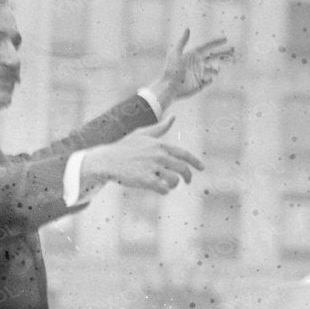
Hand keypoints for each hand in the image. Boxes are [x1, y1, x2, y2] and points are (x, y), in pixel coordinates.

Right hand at [82, 119, 202, 193]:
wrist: (107, 160)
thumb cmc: (125, 147)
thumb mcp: (142, 134)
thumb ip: (160, 127)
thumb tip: (173, 117)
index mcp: (160, 145)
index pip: (184, 154)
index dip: (195, 162)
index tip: (202, 168)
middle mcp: (159, 155)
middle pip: (182, 169)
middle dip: (187, 177)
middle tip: (187, 181)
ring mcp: (153, 168)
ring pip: (174, 181)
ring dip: (172, 184)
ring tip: (166, 184)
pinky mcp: (146, 180)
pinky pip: (163, 189)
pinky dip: (164, 191)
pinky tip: (160, 189)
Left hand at [152, 29, 233, 104]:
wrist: (169, 88)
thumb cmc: (171, 70)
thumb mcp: (175, 54)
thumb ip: (182, 41)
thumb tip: (188, 28)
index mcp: (193, 55)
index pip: (208, 47)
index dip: (216, 42)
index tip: (226, 39)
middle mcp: (198, 64)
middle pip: (214, 57)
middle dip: (224, 54)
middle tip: (233, 52)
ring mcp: (199, 74)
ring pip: (214, 69)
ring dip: (217, 68)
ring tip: (216, 70)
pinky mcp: (200, 84)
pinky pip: (209, 81)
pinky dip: (211, 79)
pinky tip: (207, 79)